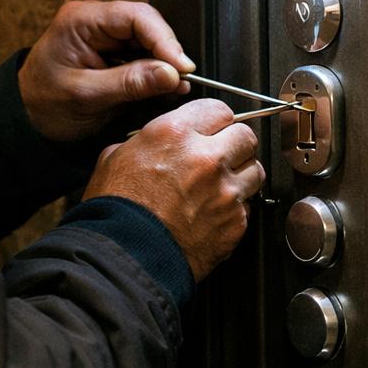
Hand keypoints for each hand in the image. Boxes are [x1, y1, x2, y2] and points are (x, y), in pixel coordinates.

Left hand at [18, 1, 194, 141]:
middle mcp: (95, 20)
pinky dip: (157, 71)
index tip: (182, 66)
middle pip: (147, 25)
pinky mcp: (113, 52)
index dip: (164, 39)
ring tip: (177, 86)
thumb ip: (129, 83)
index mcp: (81, 20)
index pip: (135, 16)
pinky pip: (143, 54)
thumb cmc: (43, 104)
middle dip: (167, 52)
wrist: (26, 119)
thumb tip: (171, 74)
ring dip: (165, 63)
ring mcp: (104, 35)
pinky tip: (167, 87)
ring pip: (149, 40)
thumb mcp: (86, 96)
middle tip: (183, 79)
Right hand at [83, 99, 265, 281]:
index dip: (215, 119)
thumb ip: (140, 144)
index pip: (218, 109)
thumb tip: (145, 145)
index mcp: (175, 134)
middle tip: (221, 155)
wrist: (126, 258)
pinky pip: (248, 206)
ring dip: (240, 175)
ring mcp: (225, 191)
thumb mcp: (112, 160)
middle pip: (245, 136)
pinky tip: (214, 213)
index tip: (213, 128)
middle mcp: (206, 158)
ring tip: (221, 186)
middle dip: (234, 144)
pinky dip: (235, 208)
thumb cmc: (116, 213)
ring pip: (254, 170)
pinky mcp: (235, 222)